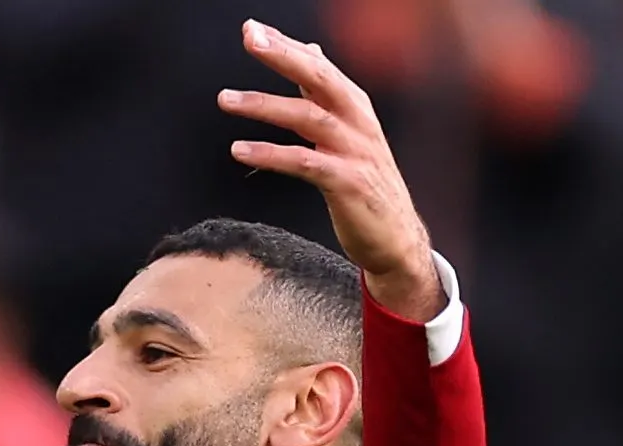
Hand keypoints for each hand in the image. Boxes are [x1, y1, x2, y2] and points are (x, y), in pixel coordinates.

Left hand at [218, 21, 441, 320]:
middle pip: (319, 78)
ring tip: (225, 99)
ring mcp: (355, 152)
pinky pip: (304, 162)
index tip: (253, 28)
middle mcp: (359, 123)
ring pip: (308, 116)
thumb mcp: (350, 133)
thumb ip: (325, 94)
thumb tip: (309, 50)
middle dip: (283, 55)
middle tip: (249, 38)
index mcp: (356, 107)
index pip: (319, 66)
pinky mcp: (347, 183)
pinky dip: (271, 154)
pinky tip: (240, 150)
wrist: (396, 241)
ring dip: (264, 105)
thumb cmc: (367, 186)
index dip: (287, 45)